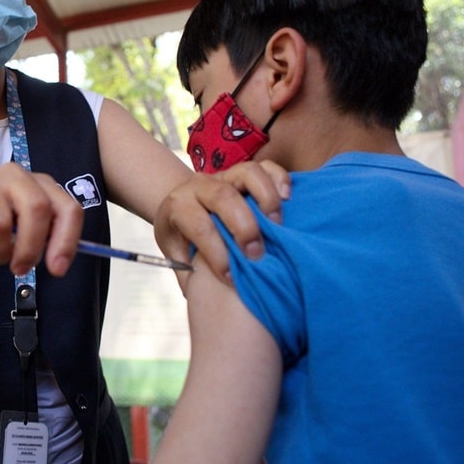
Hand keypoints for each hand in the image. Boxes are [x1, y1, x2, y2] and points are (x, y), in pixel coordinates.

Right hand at [0, 162, 83, 276]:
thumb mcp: (27, 223)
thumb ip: (47, 236)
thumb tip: (59, 263)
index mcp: (40, 183)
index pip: (68, 208)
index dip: (66, 241)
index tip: (57, 270)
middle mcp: (15, 177)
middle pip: (36, 208)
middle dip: (31, 248)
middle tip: (21, 268)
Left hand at [155, 160, 289, 282]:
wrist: (180, 204)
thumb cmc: (182, 235)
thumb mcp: (175, 253)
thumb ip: (188, 272)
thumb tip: (202, 296)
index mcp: (179, 206)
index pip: (198, 224)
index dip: (216, 252)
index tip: (230, 278)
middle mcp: (200, 186)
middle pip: (223, 196)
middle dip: (244, 226)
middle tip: (256, 255)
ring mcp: (225, 175)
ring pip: (247, 173)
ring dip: (266, 198)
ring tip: (277, 225)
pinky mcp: (244, 173)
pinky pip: (266, 166)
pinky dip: (279, 179)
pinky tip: (288, 199)